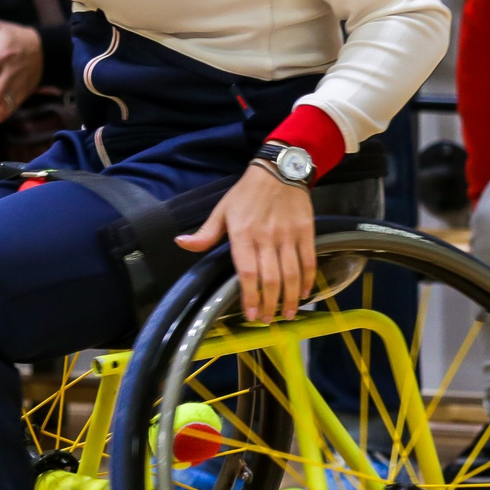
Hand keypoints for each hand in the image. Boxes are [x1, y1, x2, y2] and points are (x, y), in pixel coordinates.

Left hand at [177, 163, 316, 325]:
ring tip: (287, 314)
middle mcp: (266, 237)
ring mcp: (288, 235)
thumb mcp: (222, 210)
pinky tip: (304, 293)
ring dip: (290, 298)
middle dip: (269, 305)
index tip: (250, 315)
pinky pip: (308, 261)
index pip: (247, 272)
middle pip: (270, 279)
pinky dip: (308, 280)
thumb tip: (180, 244)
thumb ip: (205, 233)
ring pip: (291, 274)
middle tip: (266, 320)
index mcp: (243, 234)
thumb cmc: (246, 192)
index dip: (250, 297)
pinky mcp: (306, 232)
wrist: (279, 170)